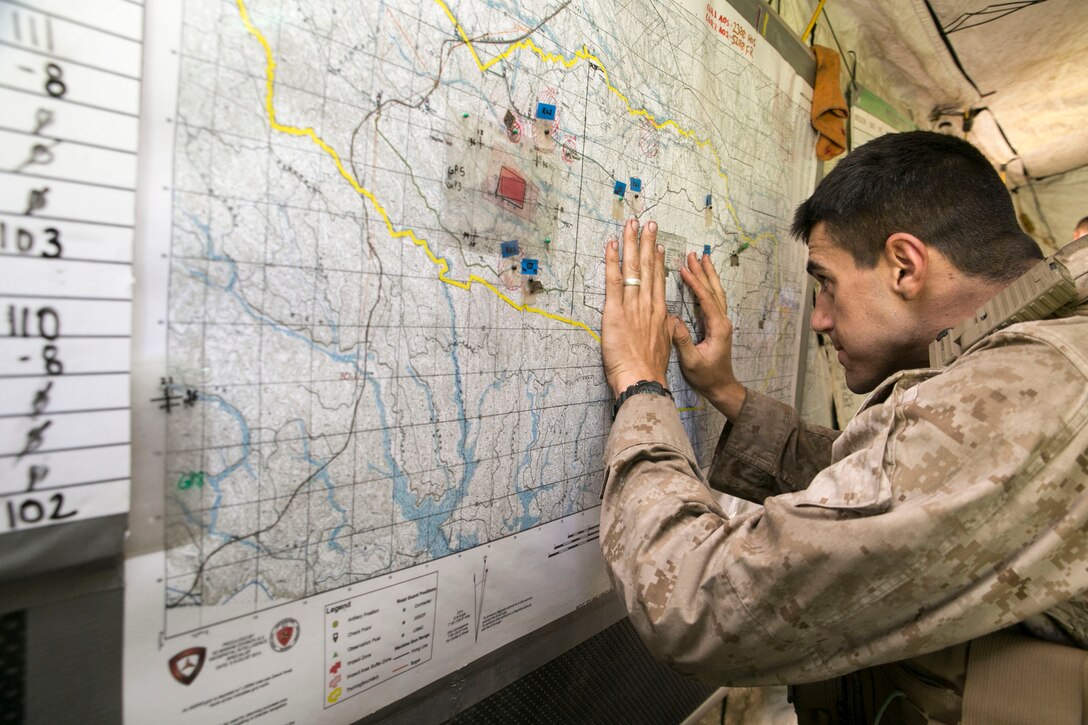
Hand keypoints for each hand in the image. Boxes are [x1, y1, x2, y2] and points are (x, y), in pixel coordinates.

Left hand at [601, 219, 671, 397]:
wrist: (642, 379)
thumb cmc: (650, 370)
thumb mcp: (664, 346)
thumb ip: (664, 331)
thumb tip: (666, 323)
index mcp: (659, 313)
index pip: (658, 280)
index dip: (657, 260)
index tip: (658, 245)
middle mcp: (648, 304)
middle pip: (647, 267)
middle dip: (647, 242)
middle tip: (648, 223)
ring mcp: (632, 305)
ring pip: (632, 268)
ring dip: (631, 243)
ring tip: (632, 224)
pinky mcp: (615, 311)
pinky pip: (613, 281)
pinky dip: (612, 261)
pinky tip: (612, 244)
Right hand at [671, 251, 745, 418]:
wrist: (721, 387)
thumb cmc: (707, 377)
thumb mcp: (692, 361)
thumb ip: (683, 340)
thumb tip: (673, 319)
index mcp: (718, 327)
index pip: (706, 298)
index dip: (695, 282)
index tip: (684, 268)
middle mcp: (723, 321)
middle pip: (714, 290)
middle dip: (704, 271)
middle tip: (695, 254)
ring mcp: (721, 323)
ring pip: (715, 293)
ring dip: (708, 275)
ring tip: (701, 259)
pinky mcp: (716, 326)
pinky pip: (712, 300)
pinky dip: (706, 287)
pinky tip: (701, 280)